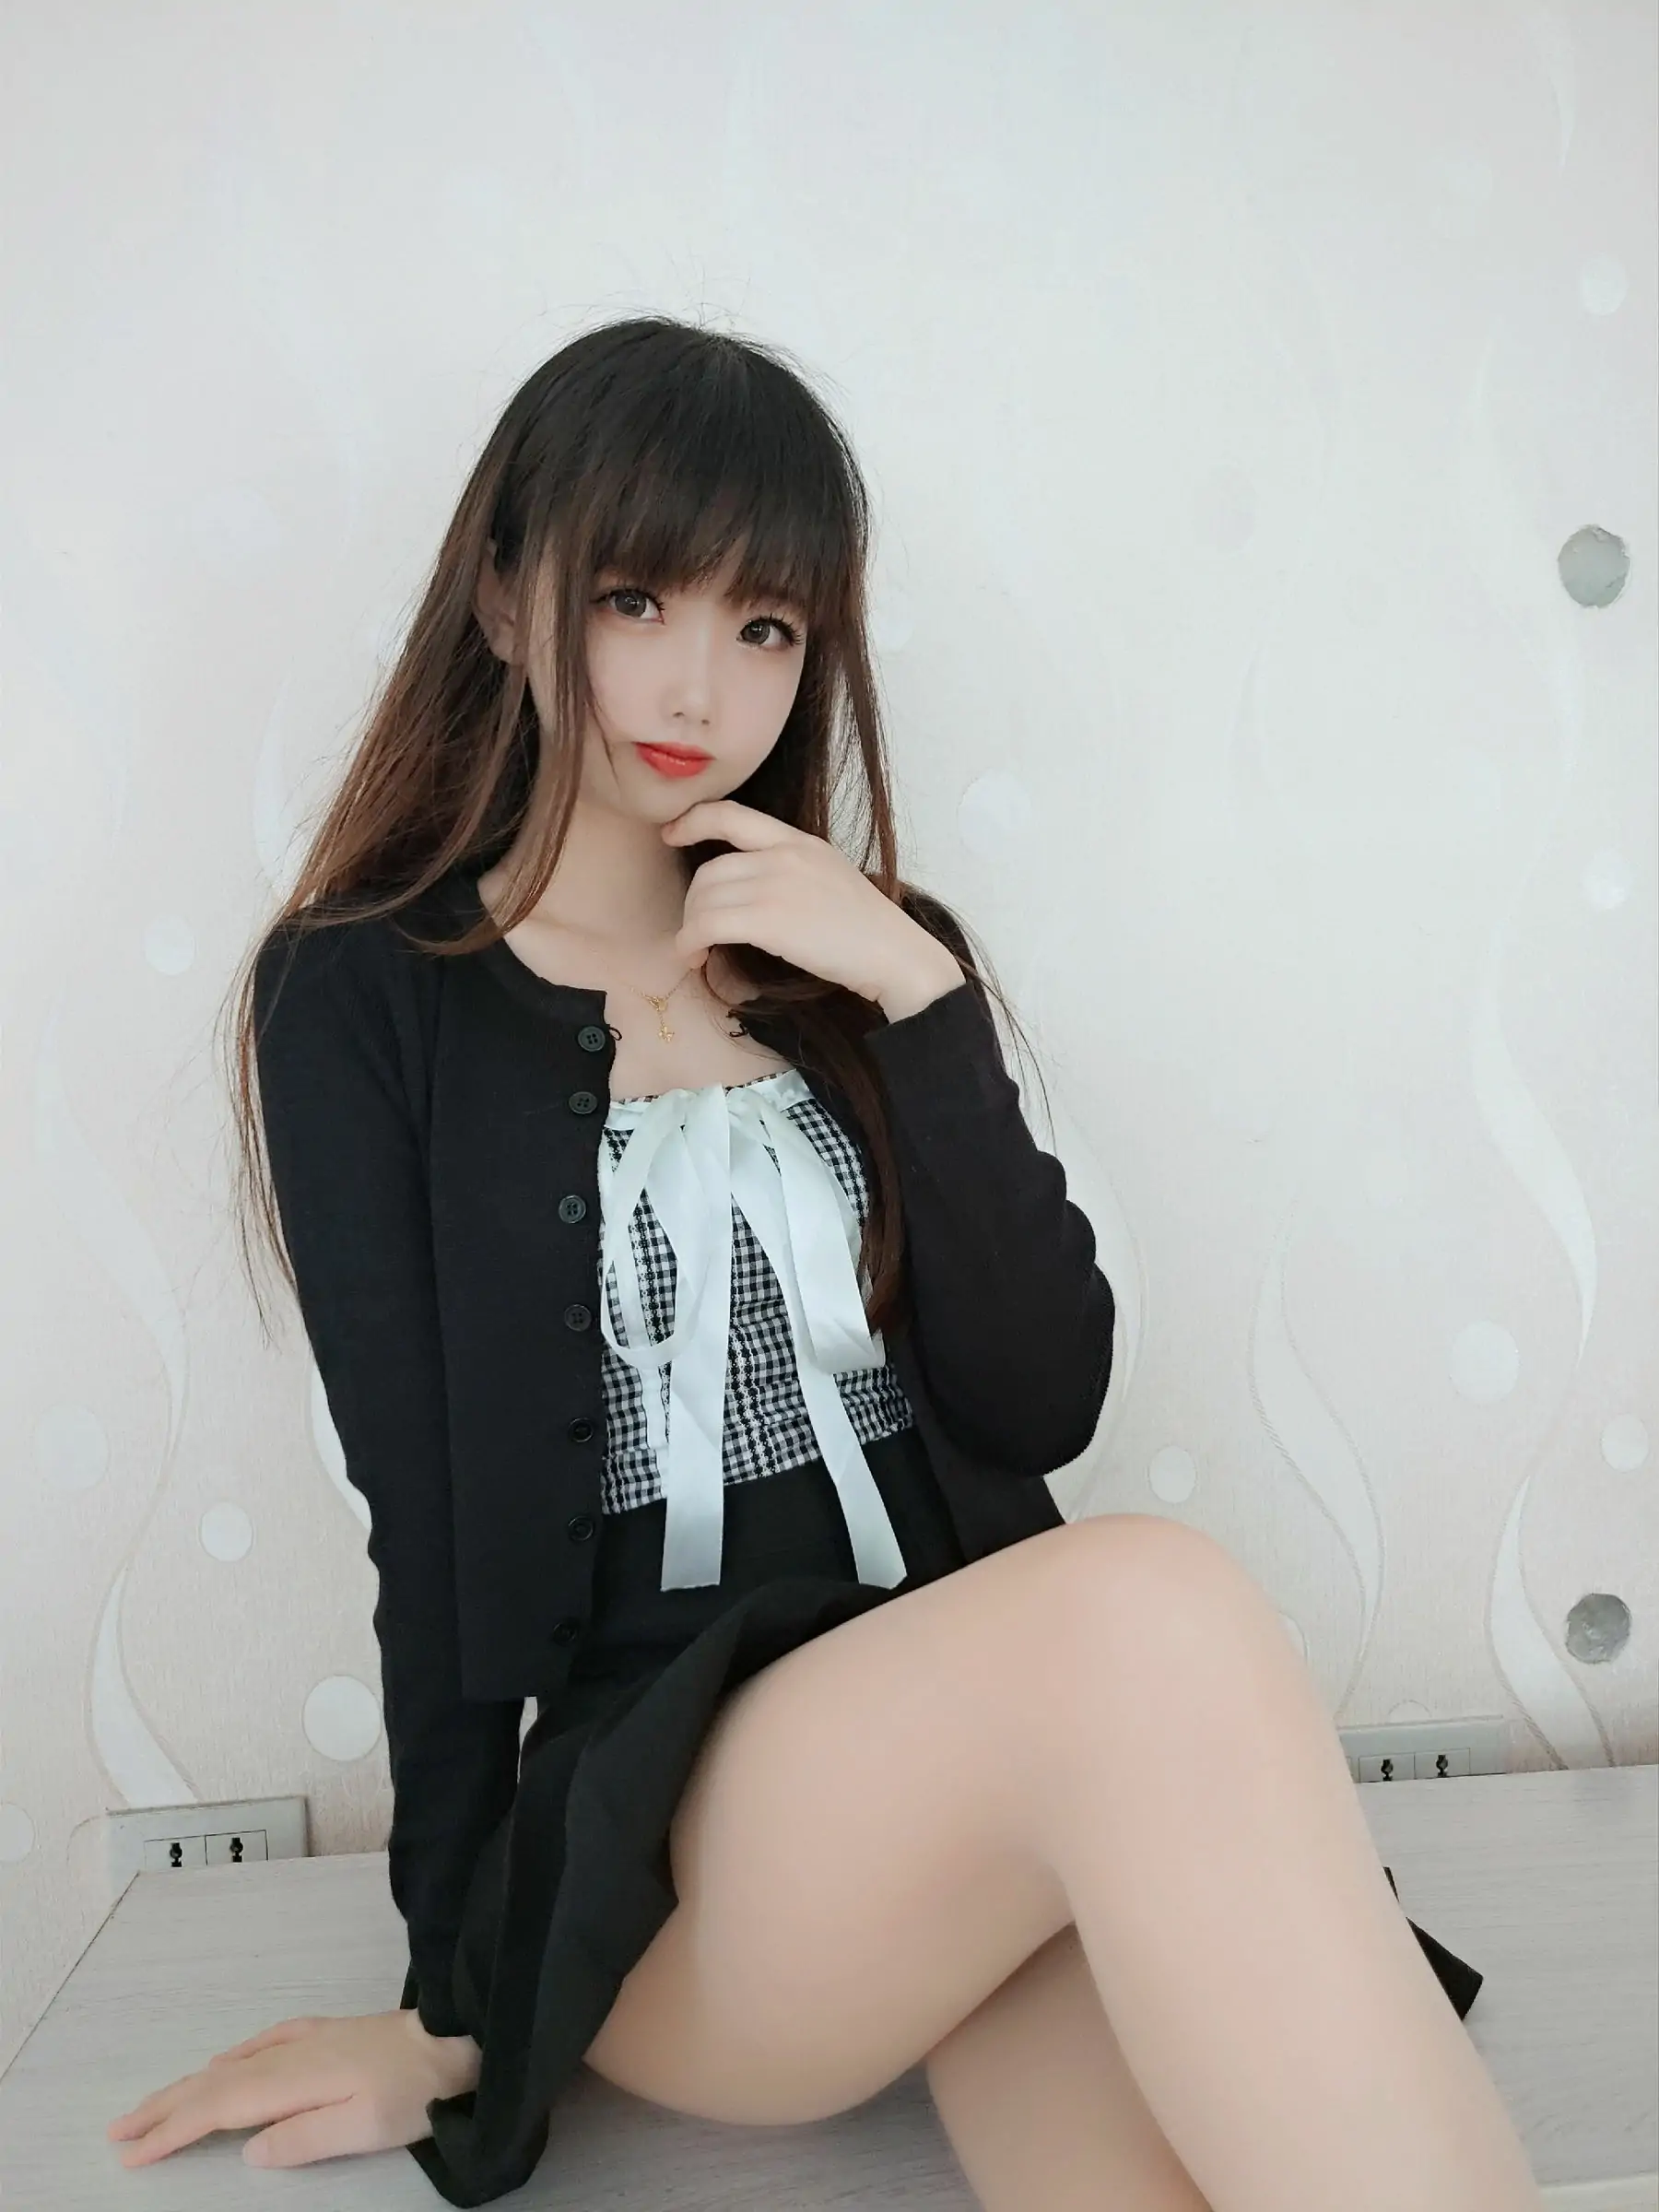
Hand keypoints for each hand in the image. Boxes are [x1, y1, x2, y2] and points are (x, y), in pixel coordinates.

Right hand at [105, 2007, 479, 2170]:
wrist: (454, 2038)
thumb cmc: (412, 2091)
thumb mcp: (361, 2128)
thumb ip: (301, 2139)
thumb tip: (248, 2148)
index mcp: (292, 2081)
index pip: (217, 2108)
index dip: (170, 2132)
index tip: (131, 2153)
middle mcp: (289, 2054)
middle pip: (212, 2083)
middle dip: (163, 2107)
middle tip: (116, 2131)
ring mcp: (304, 2039)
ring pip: (229, 2064)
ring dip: (185, 2086)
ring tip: (150, 2106)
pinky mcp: (322, 2033)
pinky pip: (257, 2045)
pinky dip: (227, 2060)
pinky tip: (219, 2064)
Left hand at [661, 799, 963, 1018]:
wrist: (893, 953)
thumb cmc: (866, 928)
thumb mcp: (830, 875)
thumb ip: (791, 869)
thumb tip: (749, 888)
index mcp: (799, 840)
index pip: (732, 815)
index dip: (693, 820)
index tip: (671, 833)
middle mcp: (783, 855)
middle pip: (710, 870)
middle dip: (693, 903)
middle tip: (697, 929)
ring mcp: (775, 885)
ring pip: (704, 898)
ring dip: (691, 927)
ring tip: (695, 949)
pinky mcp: (768, 919)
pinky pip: (707, 924)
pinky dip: (690, 942)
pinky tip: (695, 957)